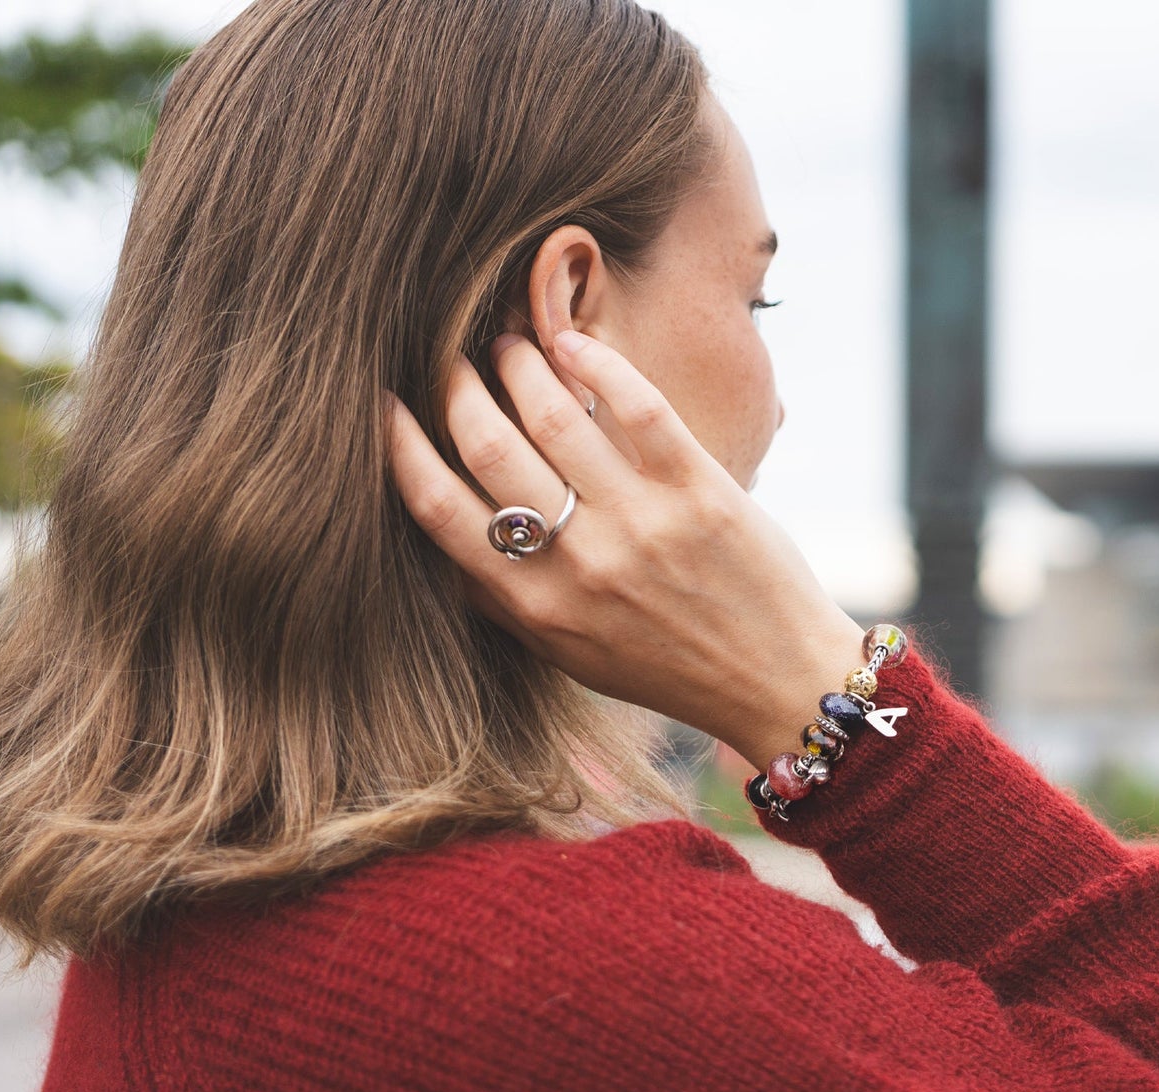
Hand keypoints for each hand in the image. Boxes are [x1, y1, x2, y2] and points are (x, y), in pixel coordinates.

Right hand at [384, 330, 866, 770]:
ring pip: (555, 414)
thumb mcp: (567, 651)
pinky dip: (596, 361)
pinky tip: (571, 342)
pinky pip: (638, 406)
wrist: (776, 683)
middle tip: (448, 354)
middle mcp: (582, 563)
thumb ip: (501, 600)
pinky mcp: (701, 491)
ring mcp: (643, 523)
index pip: (438, 510)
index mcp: (536, 605)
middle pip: (487, 446)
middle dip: (455, 386)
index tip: (382, 403)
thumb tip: (433, 537)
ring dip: (519, 362)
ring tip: (508, 341)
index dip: (398, 445)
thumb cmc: (666, 665)